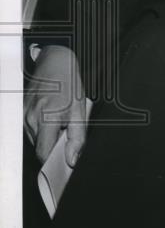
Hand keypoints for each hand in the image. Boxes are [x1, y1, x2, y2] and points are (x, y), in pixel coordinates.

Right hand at [24, 45, 88, 166]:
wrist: (54, 61)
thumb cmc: (69, 84)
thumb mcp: (80, 109)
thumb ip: (77, 136)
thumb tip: (72, 159)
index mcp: (46, 118)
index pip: (43, 153)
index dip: (52, 163)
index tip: (62, 165)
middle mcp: (30, 118)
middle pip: (40, 147)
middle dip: (54, 147)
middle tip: (67, 136)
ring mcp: (23, 115)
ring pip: (36, 139)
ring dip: (48, 137)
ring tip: (60, 122)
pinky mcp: (21, 112)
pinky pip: (32, 129)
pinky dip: (43, 129)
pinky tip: (51, 117)